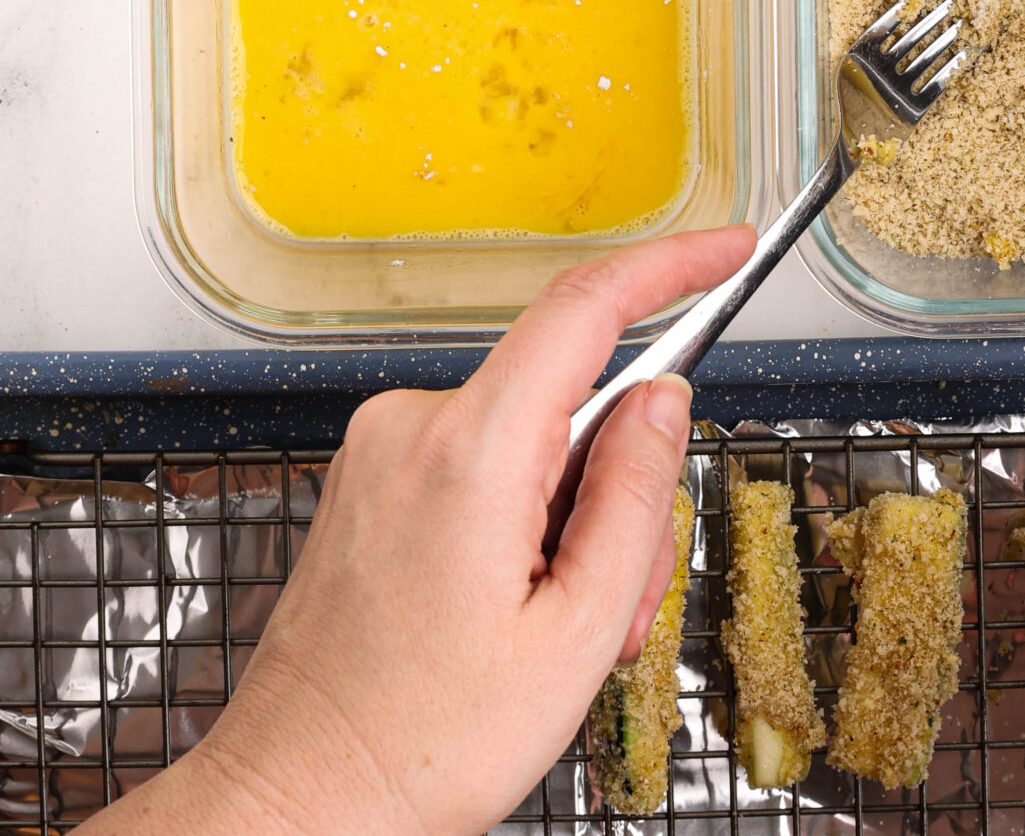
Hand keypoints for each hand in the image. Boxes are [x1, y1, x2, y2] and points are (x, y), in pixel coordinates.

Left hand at [95, 225, 754, 835]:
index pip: (587, 307)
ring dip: (566, 524)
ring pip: (529, 439)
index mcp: (471, 451)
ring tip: (544, 638)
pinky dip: (516, 524)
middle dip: (616, 491)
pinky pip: (479, 462)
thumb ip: (634, 500)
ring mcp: (382, 448)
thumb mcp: (576, 637)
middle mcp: (414, 424)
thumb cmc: (418, 747)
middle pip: (569, 397)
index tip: (727, 245)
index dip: (673, 264)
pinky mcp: (368, 477)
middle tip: (614, 610)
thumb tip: (663, 398)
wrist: (296, 801)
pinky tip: (499, 618)